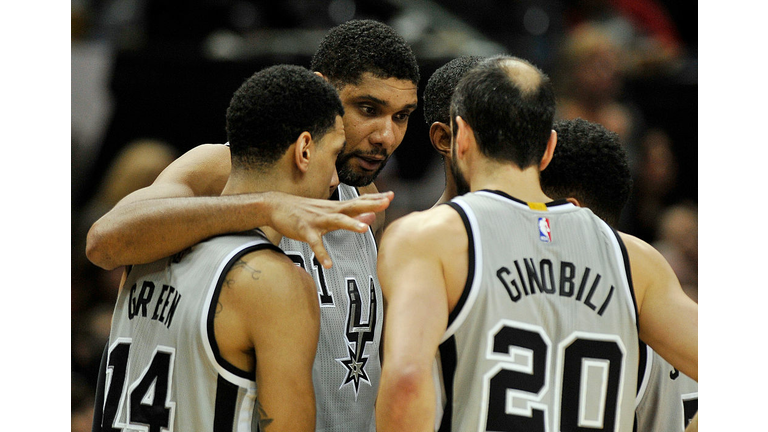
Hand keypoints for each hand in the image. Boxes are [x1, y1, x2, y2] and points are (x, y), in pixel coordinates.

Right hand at [266, 191, 393, 267]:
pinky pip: (315, 243)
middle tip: (386, 202)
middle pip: (353, 206)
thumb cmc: (304, 210)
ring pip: (337, 221)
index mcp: (336, 208)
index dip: (375, 198)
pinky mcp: (305, 230)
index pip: (359, 201)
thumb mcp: (329, 211)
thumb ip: (350, 214)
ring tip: (365, 229)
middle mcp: (329, 211)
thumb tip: (371, 213)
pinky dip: (321, 253)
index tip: (391, 195)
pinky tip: (328, 264)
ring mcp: (317, 220)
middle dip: (370, 204)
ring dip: (351, 224)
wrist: (277, 205)